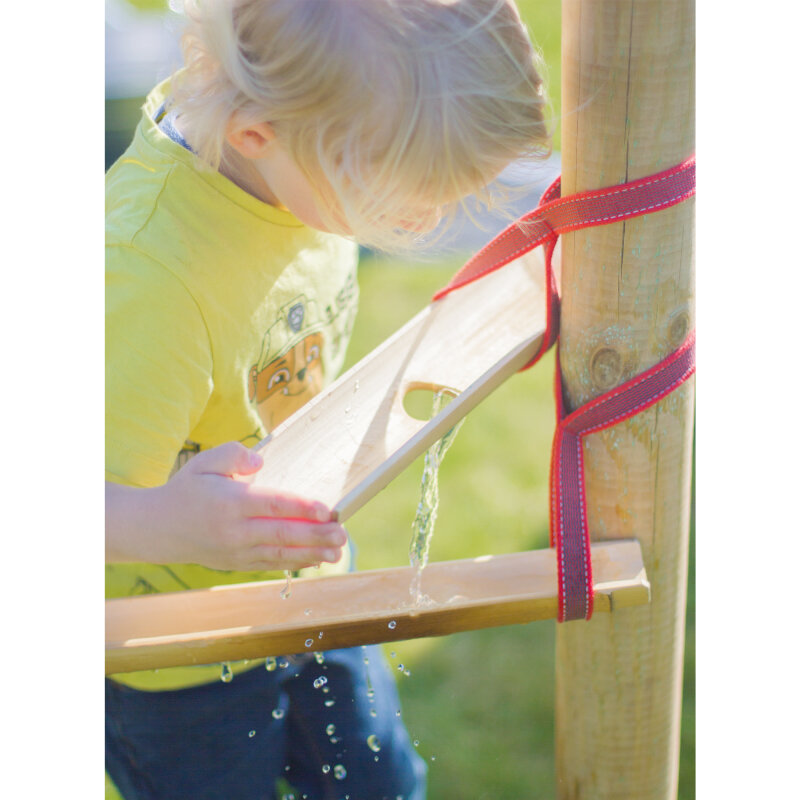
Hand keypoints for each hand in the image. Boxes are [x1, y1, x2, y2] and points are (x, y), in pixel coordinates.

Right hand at [106, 442, 347, 571]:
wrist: (156, 528)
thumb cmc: (187, 489)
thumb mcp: (204, 462)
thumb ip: (233, 454)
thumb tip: (261, 462)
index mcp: (230, 501)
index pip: (272, 505)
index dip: (301, 507)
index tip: (326, 509)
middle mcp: (235, 530)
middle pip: (282, 534)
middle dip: (316, 535)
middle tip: (343, 534)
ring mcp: (236, 550)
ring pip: (280, 554)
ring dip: (312, 554)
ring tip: (338, 551)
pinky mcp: (237, 563)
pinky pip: (271, 563)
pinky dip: (295, 562)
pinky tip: (316, 559)